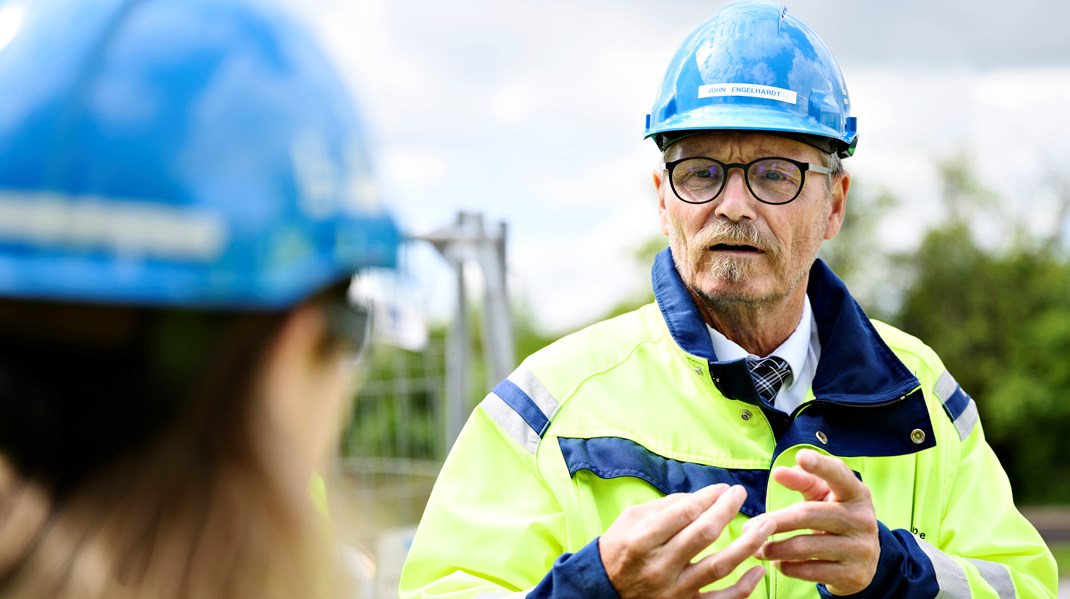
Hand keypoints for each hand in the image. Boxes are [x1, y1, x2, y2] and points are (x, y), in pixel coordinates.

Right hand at [599, 484, 775, 598]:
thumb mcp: (631, 519)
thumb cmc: (619, 547)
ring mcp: (673, 590)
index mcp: (642, 540)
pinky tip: (758, 570)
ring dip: (747, 544)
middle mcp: (659, 566)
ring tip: (766, 525)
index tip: (724, 488)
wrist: (605, 589)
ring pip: (719, 566)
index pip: (684, 512)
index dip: (709, 496)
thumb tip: (704, 497)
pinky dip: (744, 588)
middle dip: (727, 510)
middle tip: (741, 494)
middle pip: (703, 534)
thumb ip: (666, 506)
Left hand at [751, 449, 879, 595]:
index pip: (839, 476)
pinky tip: (777, 563)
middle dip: (774, 522)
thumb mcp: (824, 497)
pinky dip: (788, 567)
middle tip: (748, 527)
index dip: (820, 466)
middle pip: (807, 515)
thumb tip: (779, 472)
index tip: (801, 456)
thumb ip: (803, 481)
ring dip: (775, 548)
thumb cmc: (836, 517)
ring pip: (806, 547)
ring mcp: (860, 549)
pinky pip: (811, 571)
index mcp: (856, 494)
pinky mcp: (853, 575)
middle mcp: (862, 520)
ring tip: (757, 549)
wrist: (867, 560)